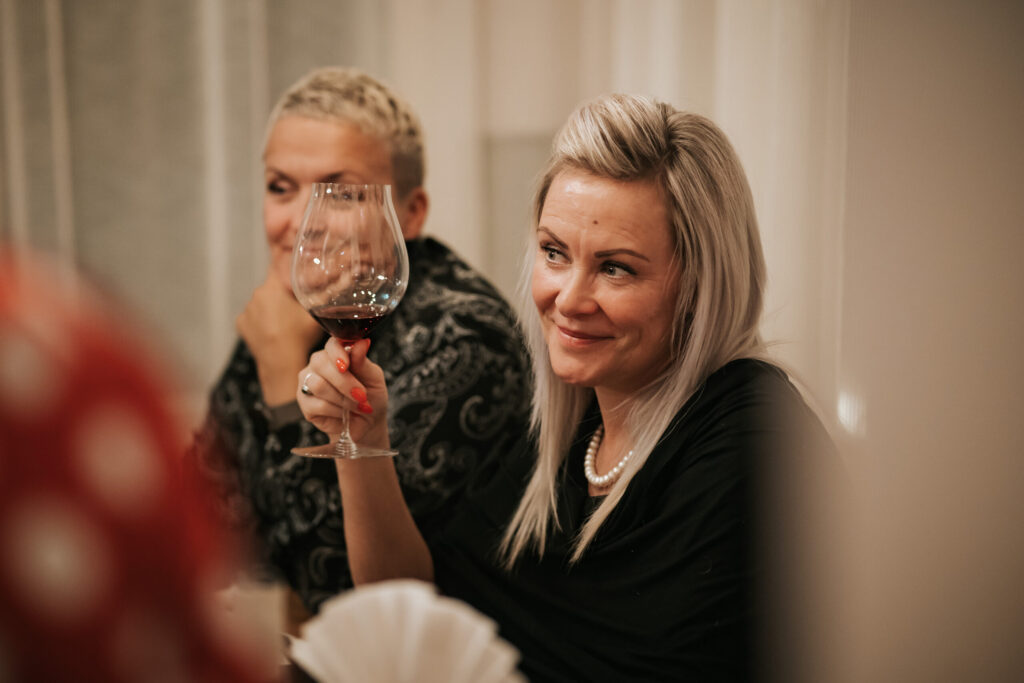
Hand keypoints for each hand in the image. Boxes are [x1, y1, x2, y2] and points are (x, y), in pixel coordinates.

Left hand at [236, 270, 322, 404]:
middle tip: (295, 309)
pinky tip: (274, 330)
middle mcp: (256, 295)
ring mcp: (247, 310)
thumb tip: (336, 284)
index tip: (294, 280)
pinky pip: (254, 317)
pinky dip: (262, 321)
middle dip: (282, 295)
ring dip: (271, 309)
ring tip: (285, 324)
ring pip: (263, 303)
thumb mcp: (317, 314)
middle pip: (272, 288)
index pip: (279, 268)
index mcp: (273, 287)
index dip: (288, 273)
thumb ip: (324, 296)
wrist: (281, 362)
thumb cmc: (299, 337)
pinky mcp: (241, 324)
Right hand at [296, 338, 389, 449]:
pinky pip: (317, 404)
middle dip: (344, 382)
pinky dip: (336, 411)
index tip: (346, 365)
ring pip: (318, 385)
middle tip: (362, 396)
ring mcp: (308, 383)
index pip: (331, 344)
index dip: (337, 353)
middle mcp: (318, 365)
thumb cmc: (371, 396)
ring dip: (343, 399)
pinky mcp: (305, 403)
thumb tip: (362, 342)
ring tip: (358, 406)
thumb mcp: (373, 378)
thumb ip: (363, 362)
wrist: (367, 421)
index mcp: (336, 353)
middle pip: (320, 364)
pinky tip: (344, 414)